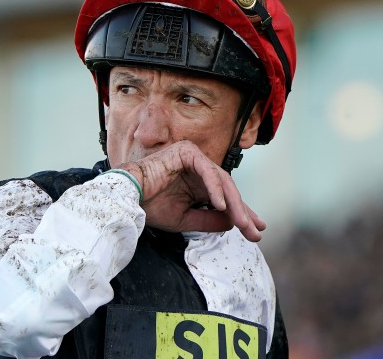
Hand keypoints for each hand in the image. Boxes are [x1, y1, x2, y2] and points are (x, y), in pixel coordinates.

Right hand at [116, 141, 265, 241]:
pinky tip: (221, 206)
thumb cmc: (151, 206)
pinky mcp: (187, 152)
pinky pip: (207, 171)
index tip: (255, 230)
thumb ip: (210, 221)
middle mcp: (199, 169)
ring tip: (241, 222)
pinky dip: (215, 188)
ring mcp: (194, 158)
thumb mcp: (186, 219)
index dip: (241, 213)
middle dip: (242, 211)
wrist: (128, 197)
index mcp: (198, 183)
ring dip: (233, 203)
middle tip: (253, 230)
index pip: (225, 197)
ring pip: (222, 181)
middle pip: (228, 189)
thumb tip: (233, 223)